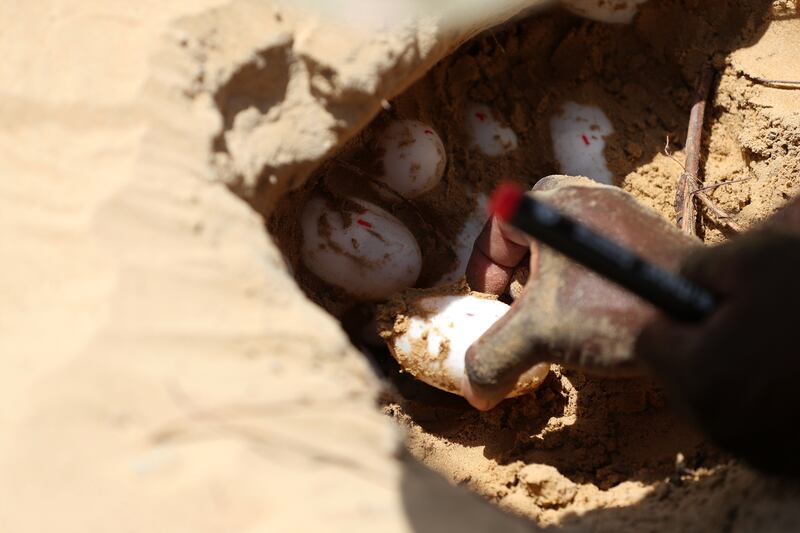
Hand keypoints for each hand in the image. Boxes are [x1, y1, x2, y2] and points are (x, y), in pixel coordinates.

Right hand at [461, 175, 697, 409]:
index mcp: (555, 203)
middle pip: (532, 231)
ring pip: (565, 245)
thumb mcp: (538, 333)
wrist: (701, 313)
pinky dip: (581, 284)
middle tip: (514, 304)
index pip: (499, 224)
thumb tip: (475, 390)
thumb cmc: (614, 307)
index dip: (484, 264)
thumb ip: (493, 358)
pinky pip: (596, 255)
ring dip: (548, 281)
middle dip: (515, 271)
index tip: (487, 298)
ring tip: (551, 317)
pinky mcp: (647, 241)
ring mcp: (622, 217)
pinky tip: (590, 318)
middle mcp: (588, 199)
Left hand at [636, 227, 799, 474]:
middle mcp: (719, 425)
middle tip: (749, 326)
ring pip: (716, 403)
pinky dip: (765, 405)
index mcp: (698, 376)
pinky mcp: (787, 463)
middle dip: (702, 350)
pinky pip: (754, 428)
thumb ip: (697, 270)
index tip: (705, 305)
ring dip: (735, 378)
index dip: (675, 317)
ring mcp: (757, 451)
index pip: (650, 342)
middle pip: (679, 378)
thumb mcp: (752, 258)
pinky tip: (791, 379)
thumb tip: (679, 282)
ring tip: (778, 350)